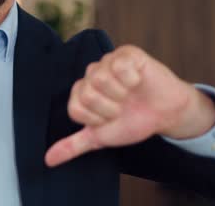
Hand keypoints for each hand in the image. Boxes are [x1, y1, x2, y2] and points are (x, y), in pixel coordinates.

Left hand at [44, 45, 214, 166]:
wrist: (166, 113)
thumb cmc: (133, 121)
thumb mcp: (100, 137)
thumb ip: (73, 146)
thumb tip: (48, 160)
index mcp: (81, 92)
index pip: (76, 109)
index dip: (96, 119)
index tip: (110, 119)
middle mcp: (91, 74)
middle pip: (87, 94)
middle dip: (109, 108)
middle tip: (122, 107)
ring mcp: (108, 62)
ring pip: (101, 79)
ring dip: (121, 94)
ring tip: (130, 95)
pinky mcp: (126, 53)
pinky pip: (120, 66)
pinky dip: (132, 79)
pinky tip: (138, 81)